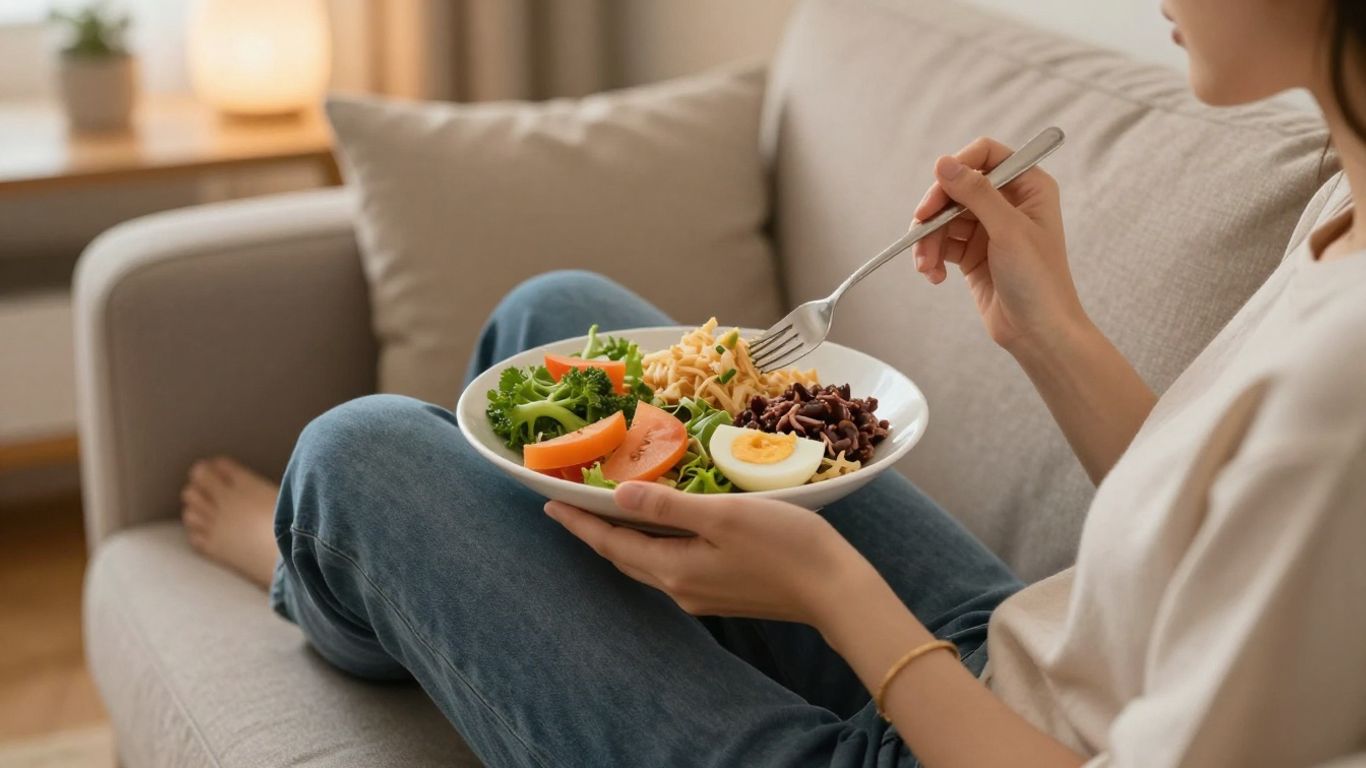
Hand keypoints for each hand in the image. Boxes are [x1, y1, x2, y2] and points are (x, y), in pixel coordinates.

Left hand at [544, 481, 872, 625]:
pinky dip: (653, 546)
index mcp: (674, 570)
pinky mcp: (723, 593)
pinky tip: (659, 531)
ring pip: (647, 564)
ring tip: (604, 515)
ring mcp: (702, 595)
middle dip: (593, 533)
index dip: (579, 523)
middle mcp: (681, 589)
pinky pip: (671, 567)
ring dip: (622, 541)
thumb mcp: (722, 516)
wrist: (835, 590)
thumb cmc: (784, 546)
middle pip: (624, 557)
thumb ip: (669, 507)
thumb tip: (619, 497)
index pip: (611, 544)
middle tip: (567, 507)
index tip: (548, 504)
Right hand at [911, 136, 1086, 353]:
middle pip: (956, 187)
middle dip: (935, 211)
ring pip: (943, 217)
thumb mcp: (1008, 230)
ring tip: (925, 266)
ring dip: (928, 241)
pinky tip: (934, 276)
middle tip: (919, 230)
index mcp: (1028, 186)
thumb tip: (943, 163)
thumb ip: (976, 193)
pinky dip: (932, 257)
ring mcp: (988, 228)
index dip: (959, 166)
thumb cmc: (1039, 281)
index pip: (986, 155)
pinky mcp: (972, 253)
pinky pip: (941, 243)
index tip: (938, 188)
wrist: (1039, 333)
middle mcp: (1008, 202)